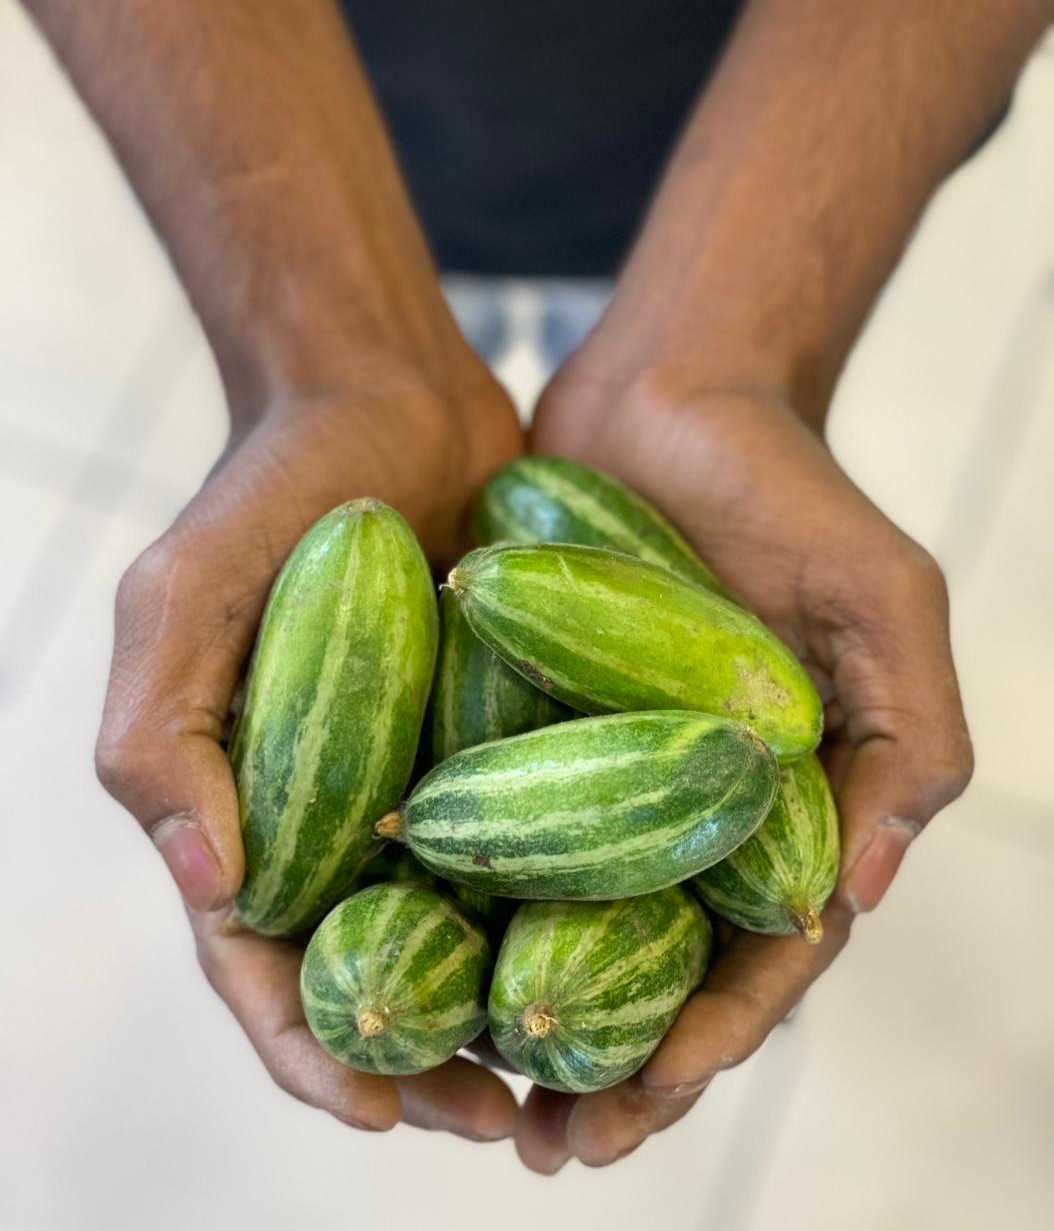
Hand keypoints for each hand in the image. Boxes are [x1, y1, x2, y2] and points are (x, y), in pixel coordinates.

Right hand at [95, 360, 522, 1140]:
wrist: (387, 399)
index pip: (268, 968)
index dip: (315, 1051)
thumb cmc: (268, 495)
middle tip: (509, 1124)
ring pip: (479, 929)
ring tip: (587, 1077)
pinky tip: (652, 947)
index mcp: (253, 813)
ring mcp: (439, 781)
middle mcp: (349, 816)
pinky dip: (589, 899)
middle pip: (387, 975)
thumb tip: (209, 889)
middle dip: (436, 1063)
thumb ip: (159, 737)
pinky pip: (556, 834)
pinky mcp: (519, 735)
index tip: (380, 1111)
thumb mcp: (180, 599)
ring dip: (522, 1011)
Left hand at [521, 364, 972, 1170]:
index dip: (707, 1043)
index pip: (756, 958)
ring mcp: (606, 769)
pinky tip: (412, 954)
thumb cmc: (791, 491)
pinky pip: (500, 822)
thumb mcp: (885, 602)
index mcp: (785, 808)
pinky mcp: (530, 721)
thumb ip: (912, 740)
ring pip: (567, 920)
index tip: (637, 1107)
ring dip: (529, 1013)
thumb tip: (859, 893)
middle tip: (547, 1146)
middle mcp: (690, 807)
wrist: (673, 394)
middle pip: (654, 967)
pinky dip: (466, 895)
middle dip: (610, 1067)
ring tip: (474, 1096)